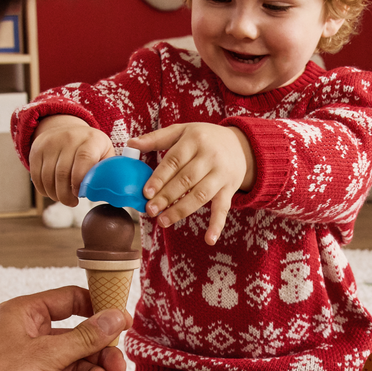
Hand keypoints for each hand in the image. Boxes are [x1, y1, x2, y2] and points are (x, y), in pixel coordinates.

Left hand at [0, 286, 129, 370]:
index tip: (122, 321)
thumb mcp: (46, 354)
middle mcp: (33, 339)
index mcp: (28, 316)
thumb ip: (86, 336)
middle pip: (82, 338)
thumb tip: (116, 317)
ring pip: (80, 366)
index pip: (72, 300)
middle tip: (116, 366)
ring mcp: (37, 368)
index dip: (98, 308)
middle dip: (101, 353)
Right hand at [30, 115, 113, 206]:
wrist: (68, 129)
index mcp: (91, 139)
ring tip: (63, 198)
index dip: (80, 180)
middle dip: (66, 194)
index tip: (80, 194)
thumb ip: (108, 171)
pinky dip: (43, 189)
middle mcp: (69, 137)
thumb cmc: (92, 149)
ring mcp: (50, 143)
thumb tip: (110, 192)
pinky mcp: (36, 150)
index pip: (84, 159)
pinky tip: (52, 192)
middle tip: (72, 203)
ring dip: (54, 194)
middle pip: (62, 172)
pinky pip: (36, 176)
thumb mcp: (105, 154)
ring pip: (47, 176)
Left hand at [131, 122, 254, 244]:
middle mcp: (210, 157)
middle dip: (167, 197)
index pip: (174, 161)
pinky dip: (217, 224)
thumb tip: (131, 144)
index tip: (146, 193)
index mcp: (195, 140)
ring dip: (181, 210)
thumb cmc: (205, 138)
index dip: (159, 178)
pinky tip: (209, 239)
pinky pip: (223, 208)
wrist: (241, 145)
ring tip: (164, 221)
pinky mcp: (229, 189)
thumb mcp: (183, 131)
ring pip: (200, 195)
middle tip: (151, 210)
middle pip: (186, 180)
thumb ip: (157, 138)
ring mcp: (221, 174)